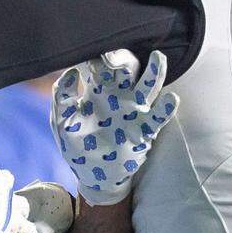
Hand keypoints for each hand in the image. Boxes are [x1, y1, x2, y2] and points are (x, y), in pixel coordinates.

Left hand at [51, 49, 178, 205]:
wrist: (92, 175)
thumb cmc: (75, 145)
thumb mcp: (62, 120)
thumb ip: (62, 96)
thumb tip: (72, 71)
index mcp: (97, 91)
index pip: (101, 66)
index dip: (98, 58)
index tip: (92, 57)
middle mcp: (118, 96)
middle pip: (128, 68)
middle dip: (123, 59)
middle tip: (115, 57)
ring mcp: (134, 111)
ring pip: (149, 86)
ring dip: (155, 72)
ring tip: (157, 58)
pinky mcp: (145, 130)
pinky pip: (159, 116)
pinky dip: (166, 108)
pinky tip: (169, 99)